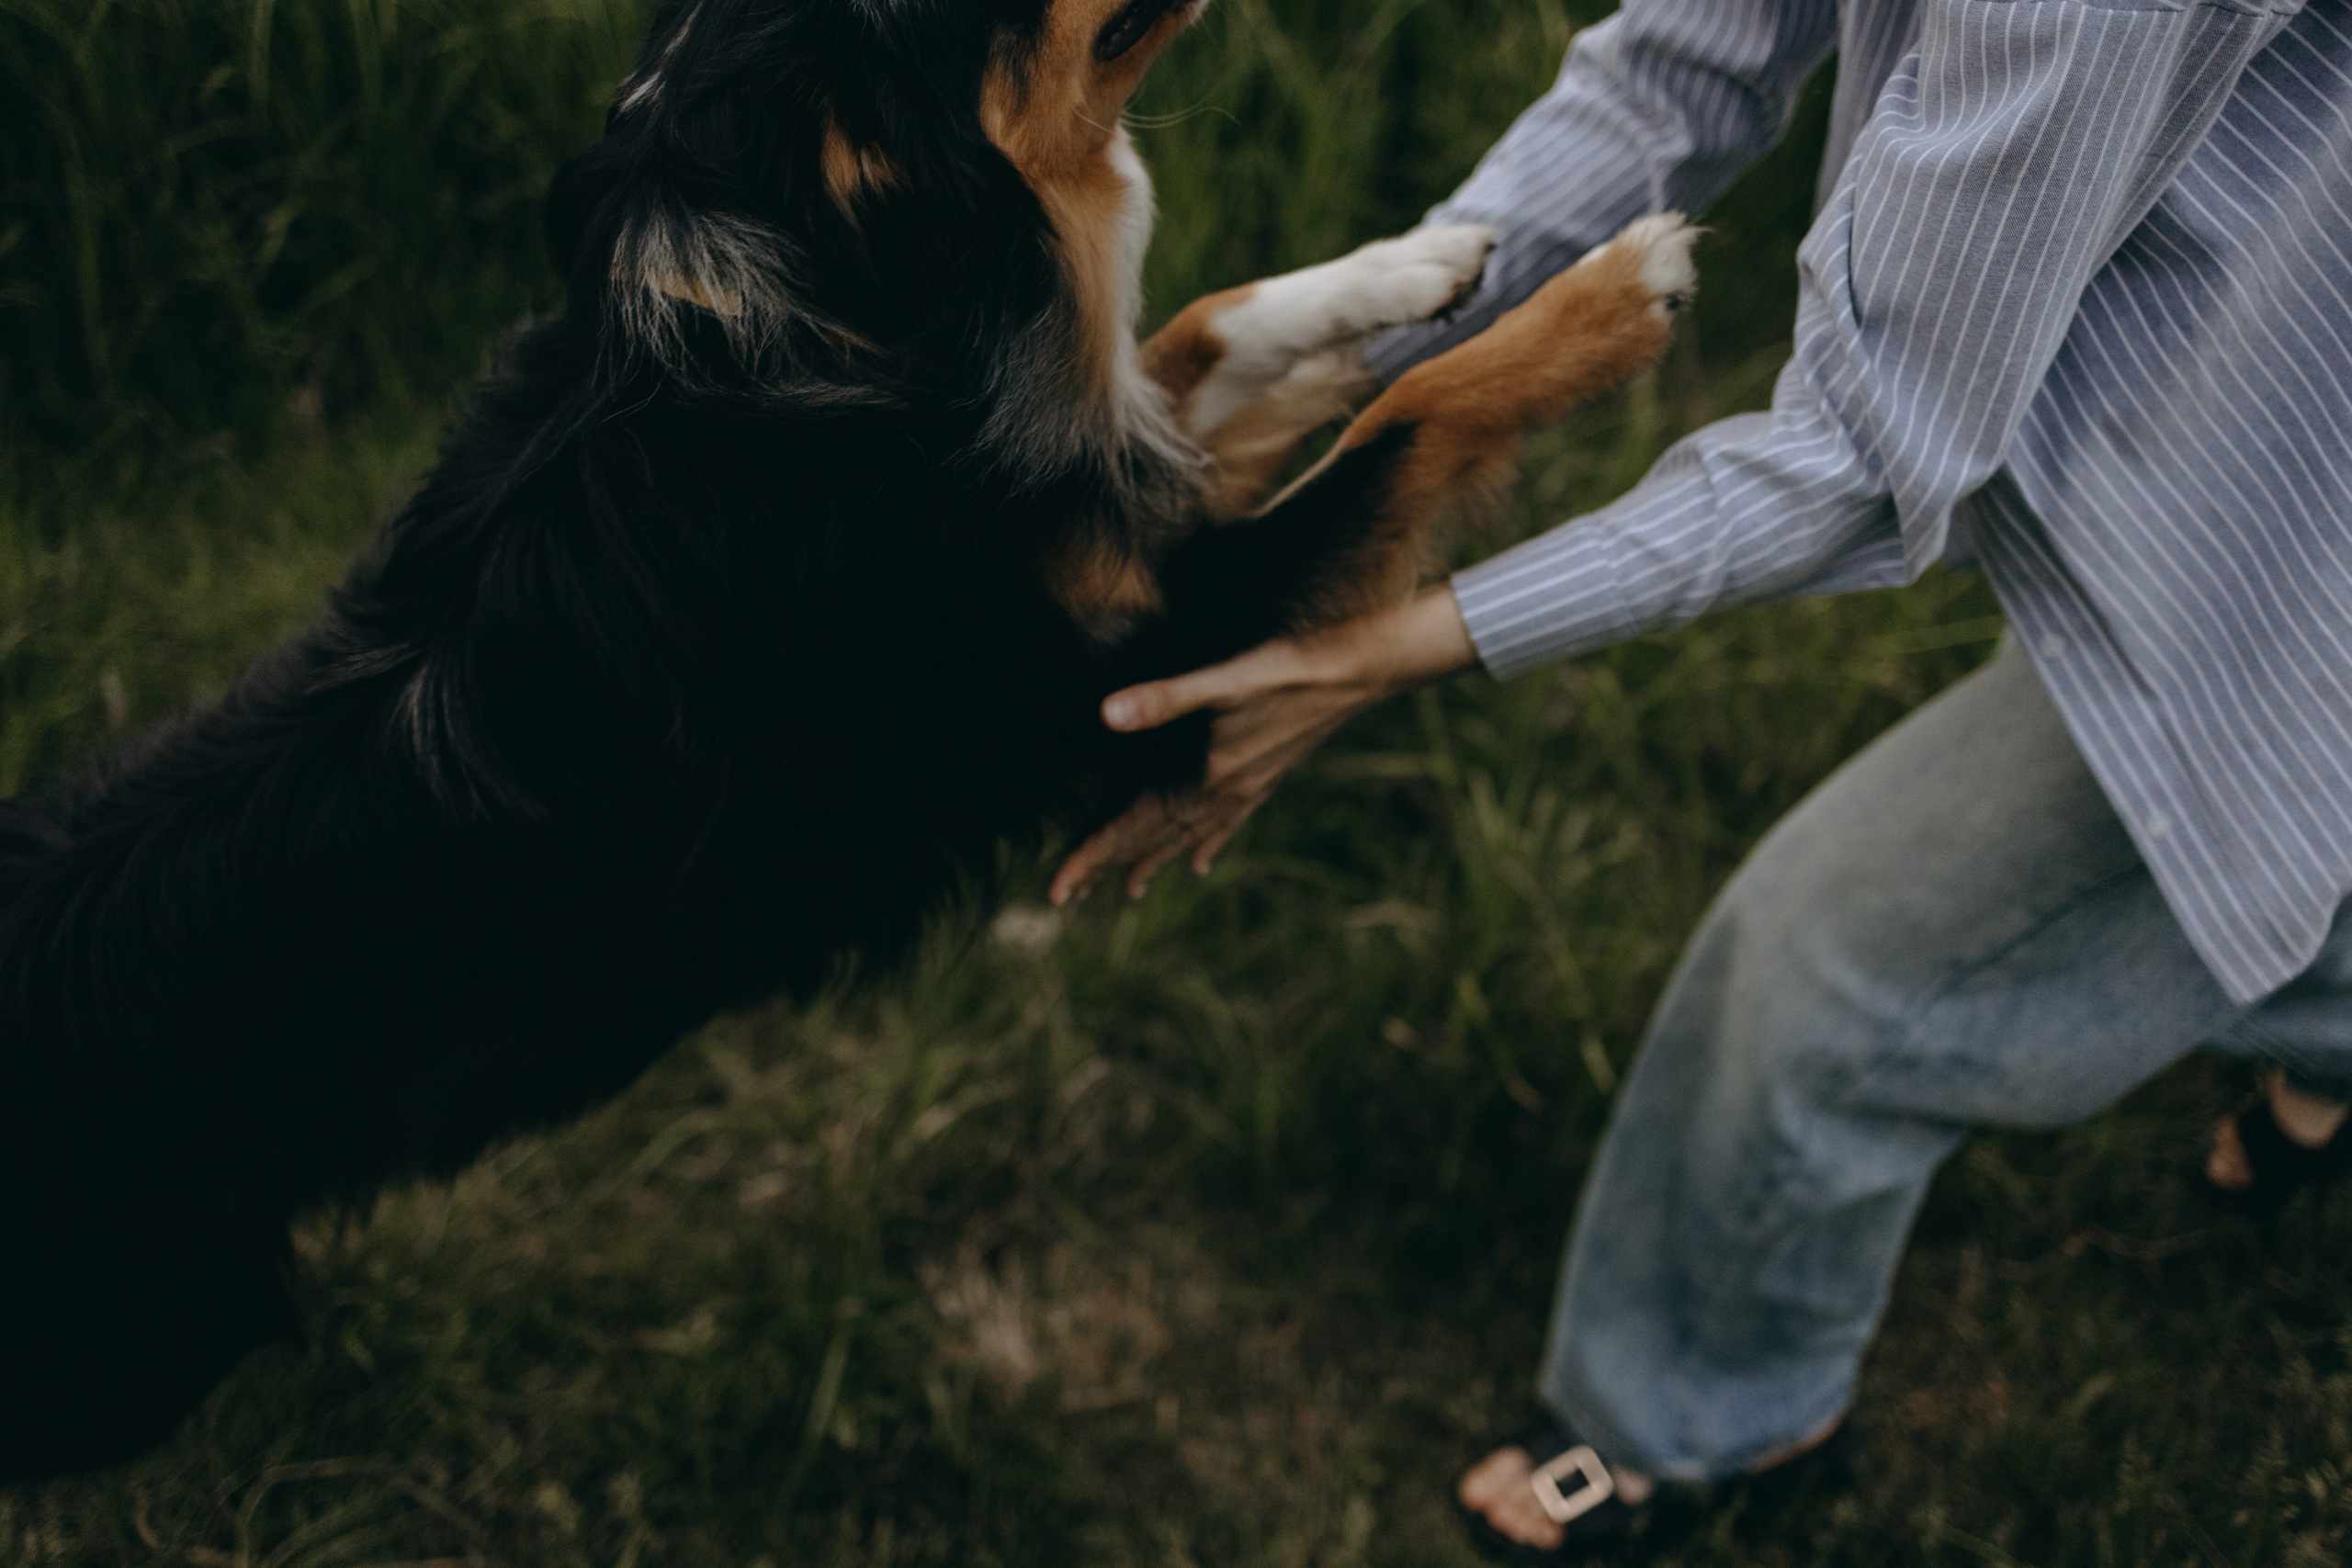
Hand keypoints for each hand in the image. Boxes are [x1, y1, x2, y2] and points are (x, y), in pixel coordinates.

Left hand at [1050, 586, 1478, 903]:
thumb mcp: (1227, 679)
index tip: (1056, 888)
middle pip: (1153, 839)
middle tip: (1066, 898)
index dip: (1091, 854)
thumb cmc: (1293, 668)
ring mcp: (1246, 788)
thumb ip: (1166, 698)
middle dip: (1107, 867)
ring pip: (1187, 836)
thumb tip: (1107, 714)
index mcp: (1206, 775)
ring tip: (1126, 890)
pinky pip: (1226, 824)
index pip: (1134, 824)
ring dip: (1154, 861)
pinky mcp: (1265, 777)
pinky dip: (1206, 844)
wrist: (1362, 671)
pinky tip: (1199, 864)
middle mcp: (1223, 791)